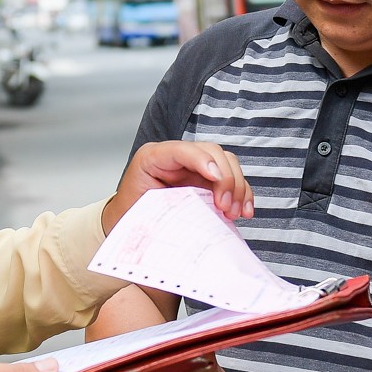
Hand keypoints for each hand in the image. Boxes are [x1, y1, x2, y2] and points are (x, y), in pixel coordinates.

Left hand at [103, 142, 253, 230]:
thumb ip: (161, 207)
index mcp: (153, 158)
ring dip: (237, 187)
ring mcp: (194, 167)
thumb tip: (193, 218)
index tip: (214, 178)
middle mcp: (177, 158)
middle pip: (212, 152)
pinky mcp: (207, 181)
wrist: (128, 221)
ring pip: (228, 163)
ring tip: (232, 213)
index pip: (182, 149)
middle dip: (225, 178)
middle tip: (224, 206)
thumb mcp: (139, 209)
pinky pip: (232, 180)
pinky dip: (242, 194)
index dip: (202, 160)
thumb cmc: (131, 214)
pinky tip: (244, 210)